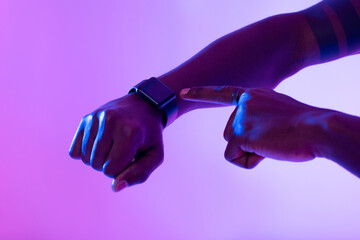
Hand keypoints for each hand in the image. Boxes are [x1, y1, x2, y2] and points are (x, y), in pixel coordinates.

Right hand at [69, 93, 164, 191]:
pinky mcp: (86, 118)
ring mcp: (95, 118)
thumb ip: (138, 174)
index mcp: (130, 132)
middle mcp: (110, 121)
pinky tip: (100, 143)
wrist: (144, 106)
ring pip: (85, 159)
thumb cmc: (150, 135)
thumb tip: (115, 187)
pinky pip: (75, 151)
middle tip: (123, 150)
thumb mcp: (154, 156)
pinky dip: (86, 153)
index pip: (110, 170)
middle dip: (110, 164)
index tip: (131, 157)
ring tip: (113, 146)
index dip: (122, 169)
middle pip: (96, 165)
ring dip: (99, 159)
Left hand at [181, 86, 323, 167]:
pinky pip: (234, 157)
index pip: (221, 92)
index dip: (200, 93)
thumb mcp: (280, 112)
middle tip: (275, 138)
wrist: (317, 128)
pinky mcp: (238, 133)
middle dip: (249, 143)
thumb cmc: (305, 124)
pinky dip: (249, 161)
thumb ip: (261, 117)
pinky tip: (267, 150)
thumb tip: (250, 135)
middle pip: (231, 133)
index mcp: (252, 94)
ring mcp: (239, 117)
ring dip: (251, 152)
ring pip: (233, 146)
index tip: (182, 93)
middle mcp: (243, 103)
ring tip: (273, 143)